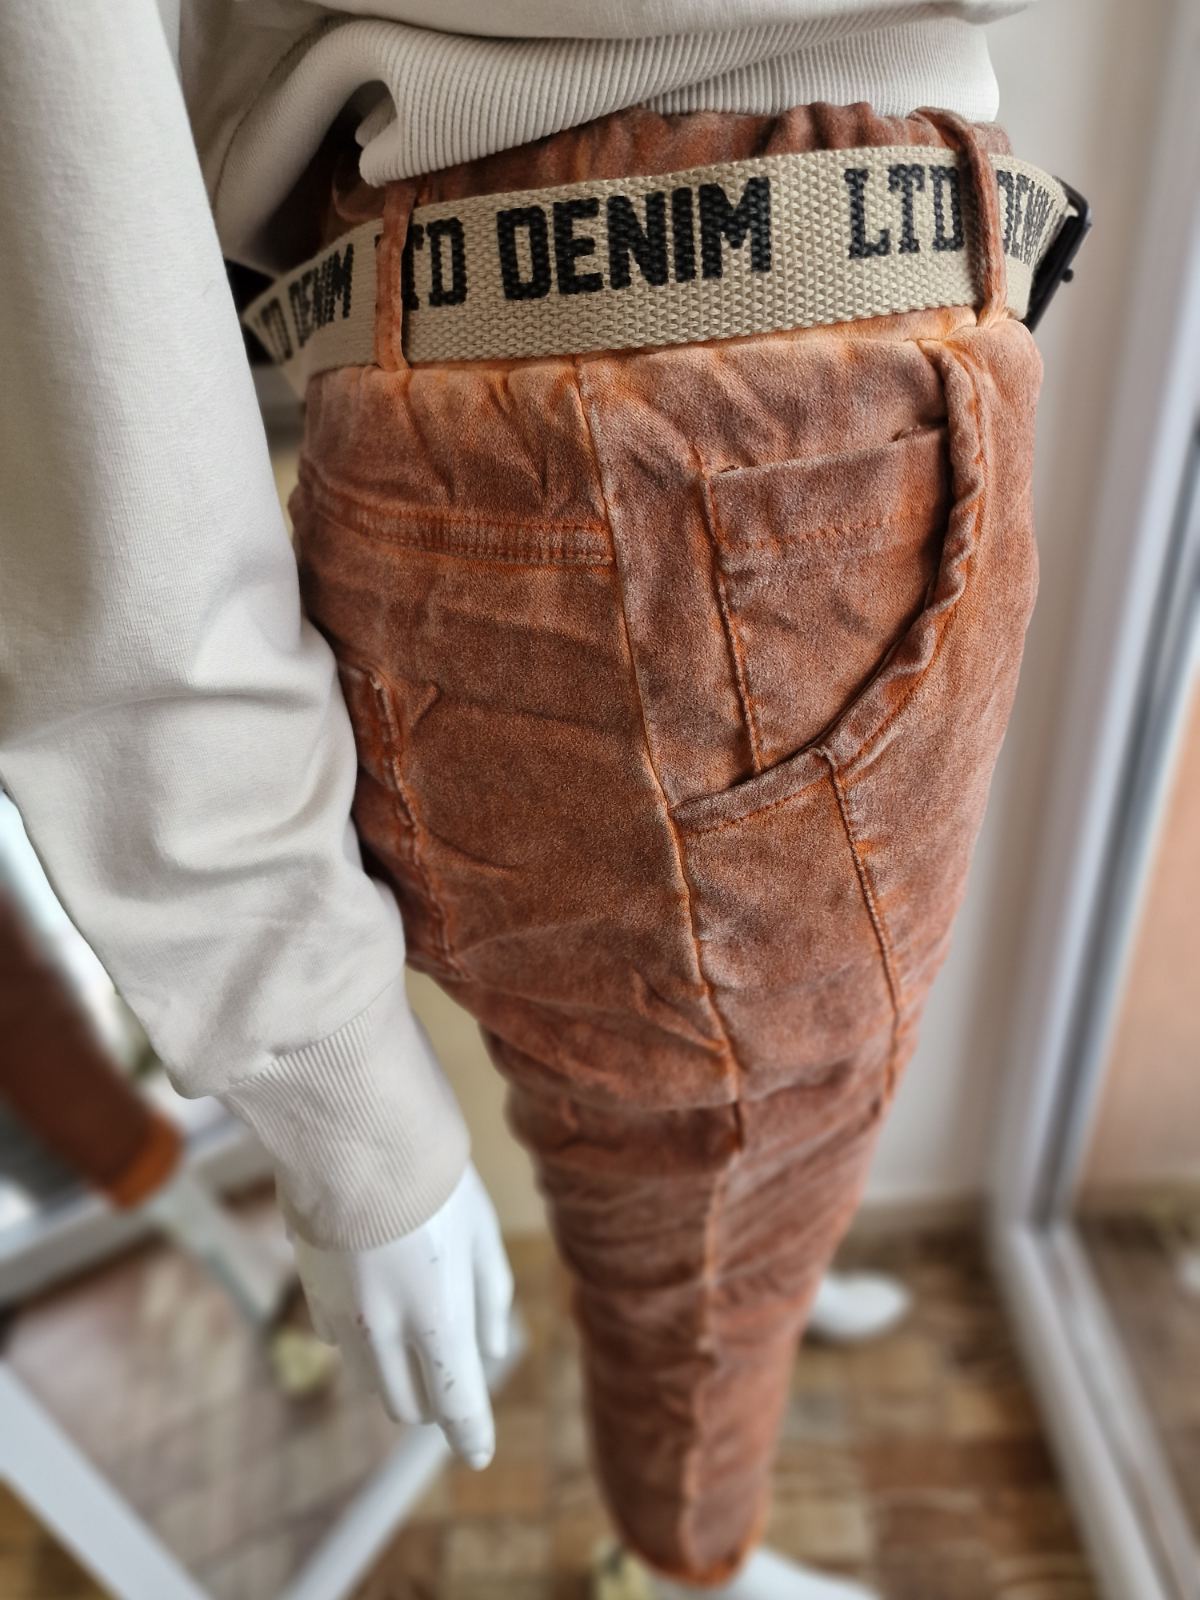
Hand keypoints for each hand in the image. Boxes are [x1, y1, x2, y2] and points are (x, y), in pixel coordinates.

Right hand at [289, 1162, 513, 1467]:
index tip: (479, 1453)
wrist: (357, 1134)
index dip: (470, 1434)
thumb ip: (491, 1299)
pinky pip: (341, 1344)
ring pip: (372, 1380)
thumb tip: (497, 1349)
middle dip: (433, 1400)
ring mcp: (345, 1318)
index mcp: (438, 1320)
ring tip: (417, 1338)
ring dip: (398, 1375)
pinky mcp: (314, 1296)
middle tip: (450, 1377)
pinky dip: (364, 1341)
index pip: (456, 1405)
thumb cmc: (434, 1180)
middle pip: (409, 1404)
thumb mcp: (481, 1235)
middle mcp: (387, 1332)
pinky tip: (378, 1305)